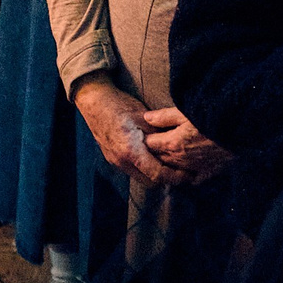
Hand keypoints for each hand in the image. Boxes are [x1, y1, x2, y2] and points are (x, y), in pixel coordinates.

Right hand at [72, 79, 188, 187]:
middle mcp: (122, 161)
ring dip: (154, 173)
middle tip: (181, 169)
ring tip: (168, 162)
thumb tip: (179, 143)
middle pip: (150, 182)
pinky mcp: (112, 158)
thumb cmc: (119, 105)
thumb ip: (160, 134)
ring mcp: (115, 161)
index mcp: (131, 151)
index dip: (175, 177)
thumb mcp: (145, 117)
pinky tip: (152, 156)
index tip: (188, 173)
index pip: (157, 174)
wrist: (94, 101)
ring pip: (141, 177)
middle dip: (167, 179)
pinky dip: (144, 167)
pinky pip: (132, 170)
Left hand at [137, 108, 231, 183]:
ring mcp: (193, 168)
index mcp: (172, 143)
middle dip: (154, 151)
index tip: (145, 132)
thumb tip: (146, 118)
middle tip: (153, 142)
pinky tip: (187, 170)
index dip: (146, 137)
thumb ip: (164, 116)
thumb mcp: (185, 112)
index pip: (149, 144)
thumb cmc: (211, 117)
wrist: (238, 130)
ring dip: (168, 162)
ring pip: (173, 169)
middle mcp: (180, 159)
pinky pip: (192, 178)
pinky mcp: (208, 172)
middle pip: (159, 158)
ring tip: (168, 153)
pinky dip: (187, 175)